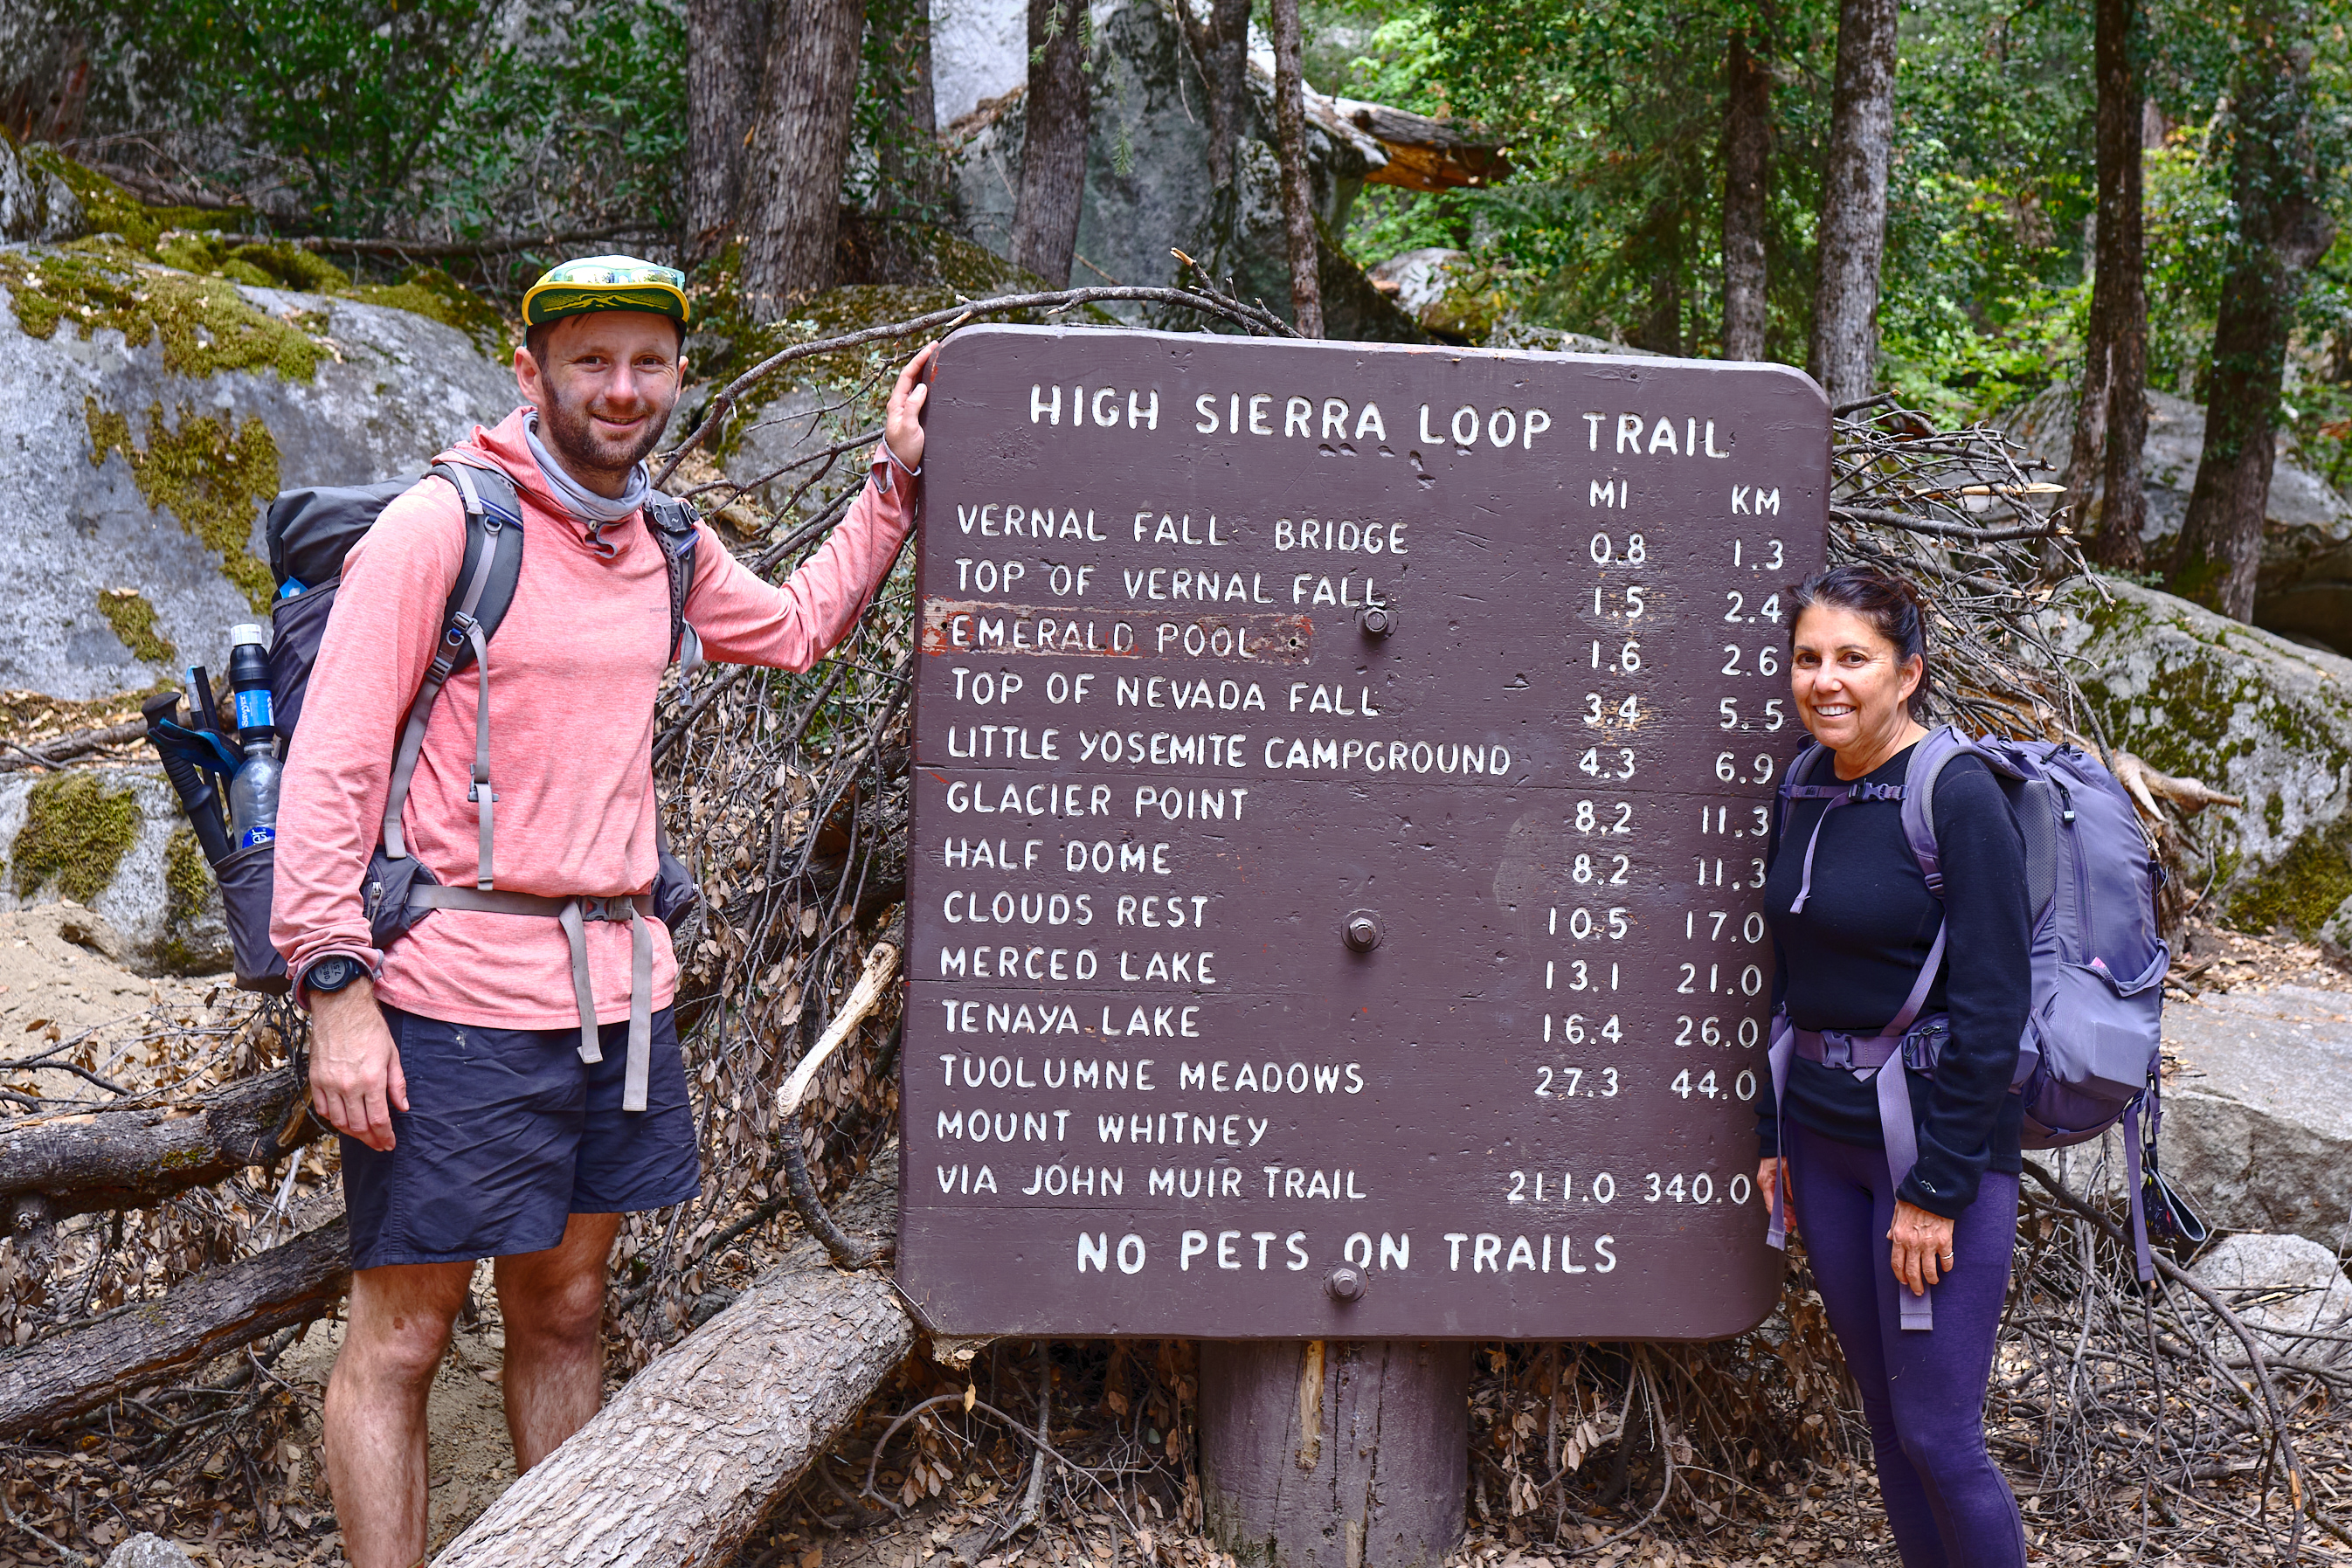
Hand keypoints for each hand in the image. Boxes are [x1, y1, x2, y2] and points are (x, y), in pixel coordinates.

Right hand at [309, 979, 405, 1151]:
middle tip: (379, 1144)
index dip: (385, 1136)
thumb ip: (397, 1084)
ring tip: (363, 1135)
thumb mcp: (392, 1055)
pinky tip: (343, 1120)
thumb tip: (402, 1107)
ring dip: (352, 1133)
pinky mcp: (315, 1079)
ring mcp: (329, 1084)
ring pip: (338, 1122)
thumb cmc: (370, 1028)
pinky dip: (333, 1119)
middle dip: (370, 1139)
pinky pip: (322, 1109)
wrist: (341, 1008)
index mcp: (371, 1080)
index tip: (390, 1143)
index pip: (379, 1120)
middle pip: (358, 1126)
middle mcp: (348, 1085)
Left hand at [884, 341, 937, 471]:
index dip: (919, 359)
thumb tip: (922, 386)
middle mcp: (900, 403)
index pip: (907, 375)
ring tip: (938, 360)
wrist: (901, 468)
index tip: (932, 347)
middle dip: (923, 360)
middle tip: (937, 348)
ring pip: (915, 384)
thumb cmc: (904, 450)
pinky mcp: (913, 416)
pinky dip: (928, 384)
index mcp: (896, 403)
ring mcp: (906, 409)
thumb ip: (913, 406)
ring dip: (925, 371)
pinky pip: (920, 394)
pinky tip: (936, 382)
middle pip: (911, 376)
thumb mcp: (909, 428)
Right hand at [1757, 1157, 1794, 1234]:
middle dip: (1784, 1215)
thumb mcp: (1787, 1169)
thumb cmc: (1778, 1151)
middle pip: (1774, 1204)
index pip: (1772, 1205)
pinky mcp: (1772, 1179)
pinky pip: (1778, 1193)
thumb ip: (1790, 1185)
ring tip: (1795, 1217)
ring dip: (1785, 1208)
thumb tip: (1795, 1199)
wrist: (1774, 1140)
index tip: (1787, 1224)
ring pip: (1776, 1200)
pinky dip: (1785, 1200)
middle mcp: (1765, 1183)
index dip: (1780, 1216)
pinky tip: (1793, 1204)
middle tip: (1793, 1224)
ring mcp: (1768, 1182)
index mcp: (1766, 1182)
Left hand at [1888, 1199, 1956, 1295]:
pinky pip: (1946, 1260)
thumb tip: (1888, 1237)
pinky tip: (1946, 1269)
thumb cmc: (1914, 1200)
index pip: (1897, 1263)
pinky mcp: (1945, 1241)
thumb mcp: (1896, 1212)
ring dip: (1931, 1279)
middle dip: (1915, 1285)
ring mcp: (1929, 1244)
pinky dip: (1947, 1267)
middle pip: (1912, 1272)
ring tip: (1933, 1281)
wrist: (1932, 1192)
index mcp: (1899, 1237)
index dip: (1900, 1275)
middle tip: (1918, 1291)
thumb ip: (1893, 1227)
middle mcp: (1913, 1244)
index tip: (1903, 1282)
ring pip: (1929, 1270)